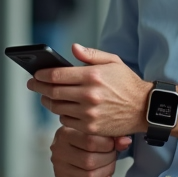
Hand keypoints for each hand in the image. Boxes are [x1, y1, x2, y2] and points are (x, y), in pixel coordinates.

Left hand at [28, 44, 151, 137]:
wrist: (144, 108)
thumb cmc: (127, 83)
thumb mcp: (113, 62)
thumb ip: (91, 54)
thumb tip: (73, 48)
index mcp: (92, 76)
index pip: (57, 75)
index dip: (41, 75)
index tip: (36, 74)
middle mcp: (89, 95)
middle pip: (52, 92)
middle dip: (38, 87)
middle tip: (33, 84)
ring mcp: (89, 113)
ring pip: (57, 107)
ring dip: (47, 101)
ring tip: (46, 96)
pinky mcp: (90, 127)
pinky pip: (66, 121)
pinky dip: (61, 114)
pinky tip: (64, 108)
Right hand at [50, 127, 132, 176]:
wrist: (66, 142)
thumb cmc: (81, 134)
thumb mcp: (94, 129)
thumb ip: (111, 134)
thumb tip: (125, 142)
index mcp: (64, 134)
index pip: (90, 142)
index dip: (107, 145)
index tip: (112, 144)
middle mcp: (59, 152)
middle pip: (90, 162)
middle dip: (108, 159)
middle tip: (112, 154)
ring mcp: (60, 169)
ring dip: (106, 173)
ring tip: (109, 165)